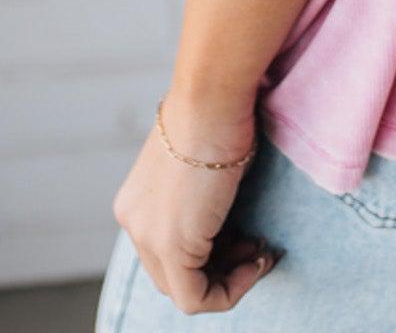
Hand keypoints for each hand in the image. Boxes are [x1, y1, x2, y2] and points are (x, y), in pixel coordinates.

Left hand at [111, 92, 280, 314]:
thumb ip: (201, 194)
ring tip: (260, 254)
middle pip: (173, 273)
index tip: (248, 234)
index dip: (211, 251)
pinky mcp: (172, 247)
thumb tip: (225, 210)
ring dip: (229, 280)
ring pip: (184, 290)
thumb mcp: (203, 159)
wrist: (212, 97)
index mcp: (137, 202)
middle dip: (220, 267)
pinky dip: (231, 290)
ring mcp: (148, 237)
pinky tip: (257, 262)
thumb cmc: (220, 112)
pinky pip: (196, 298)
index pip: (167, 250)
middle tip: (256, 247)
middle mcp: (134, 223)